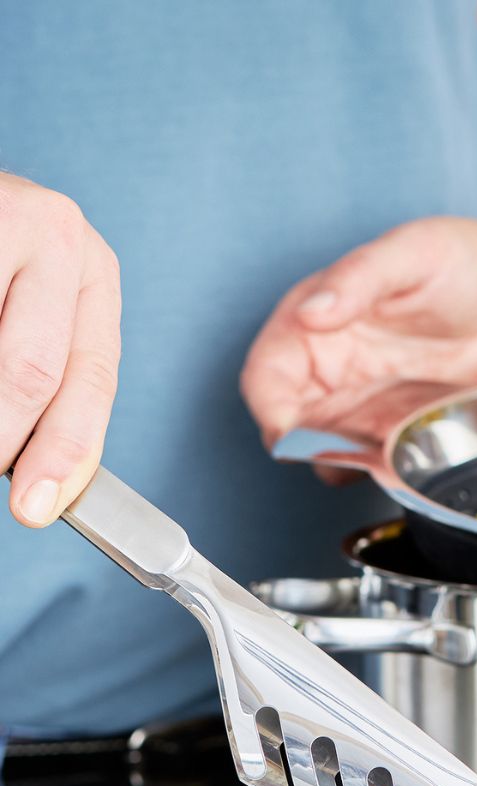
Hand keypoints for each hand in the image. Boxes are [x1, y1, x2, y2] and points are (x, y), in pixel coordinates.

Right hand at [0, 174, 120, 525]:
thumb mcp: (36, 310)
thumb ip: (51, 382)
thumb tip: (48, 481)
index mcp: (93, 271)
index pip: (92, 378)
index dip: (66, 449)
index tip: (40, 507)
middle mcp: (60, 235)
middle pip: (35, 370)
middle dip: (7, 440)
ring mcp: (4, 213)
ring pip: (1, 356)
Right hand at [241, 217, 476, 451]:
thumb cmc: (475, 263)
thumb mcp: (418, 253)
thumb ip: (361, 277)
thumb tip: (312, 312)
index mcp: (321, 322)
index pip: (268, 375)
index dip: (270, 408)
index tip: (290, 434)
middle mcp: (337, 369)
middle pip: (290, 424)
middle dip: (306, 449)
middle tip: (346, 454)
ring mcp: (371, 406)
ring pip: (331, 453)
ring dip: (346, 468)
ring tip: (385, 460)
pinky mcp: (405, 433)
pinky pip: (378, 466)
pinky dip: (383, 476)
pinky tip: (408, 468)